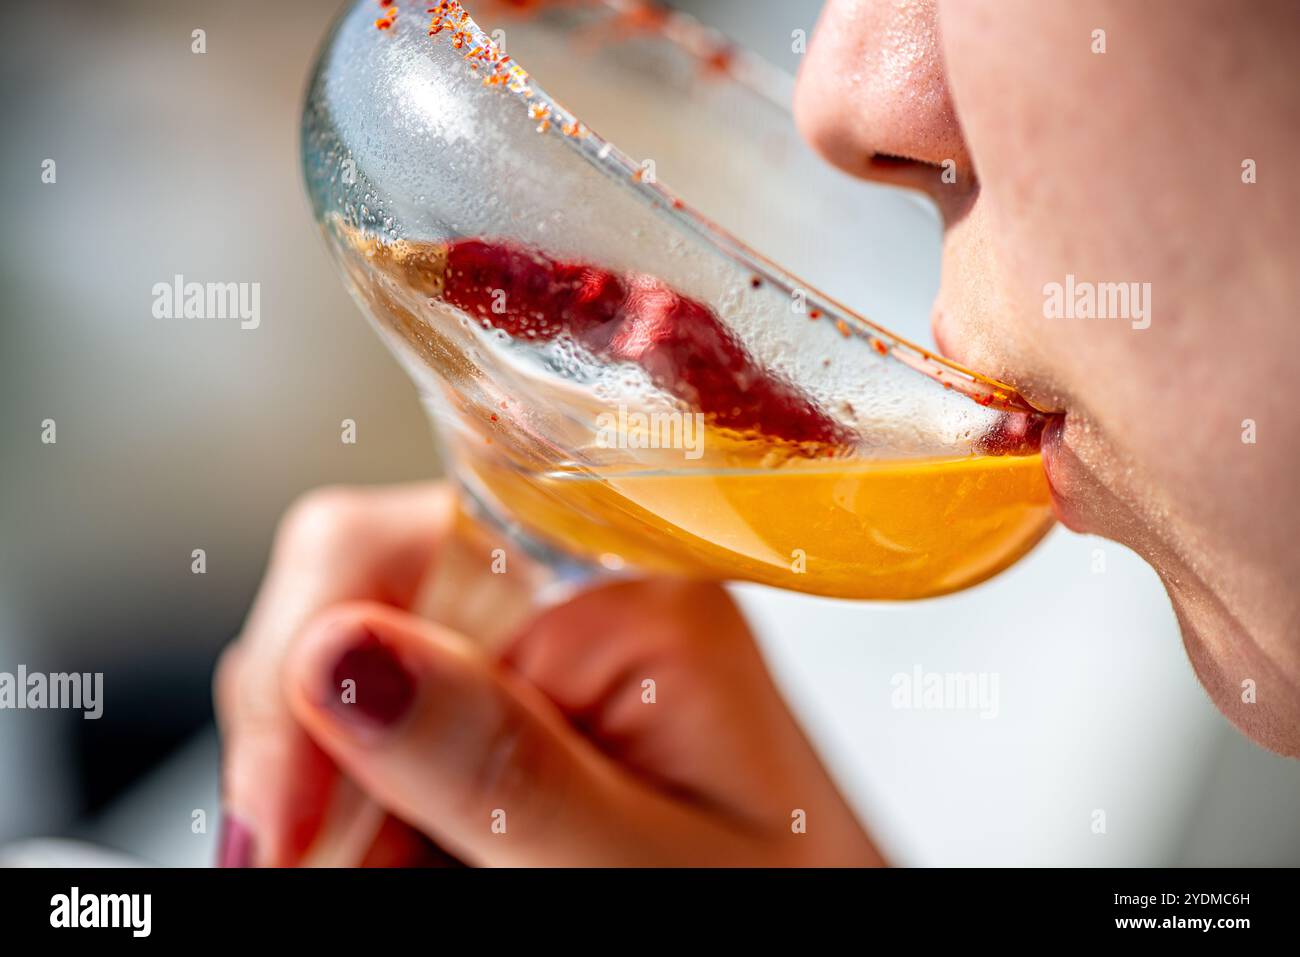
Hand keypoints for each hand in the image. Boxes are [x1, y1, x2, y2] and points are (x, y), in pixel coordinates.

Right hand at [215, 482, 881, 865]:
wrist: (821, 927)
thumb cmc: (777, 899)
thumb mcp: (633, 860)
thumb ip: (494, 761)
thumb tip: (335, 654)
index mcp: (621, 588)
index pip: (382, 550)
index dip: (300, 672)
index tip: (284, 825)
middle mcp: (574, 592)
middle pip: (350, 610)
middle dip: (312, 749)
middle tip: (321, 865)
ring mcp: (541, 648)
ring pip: (353, 683)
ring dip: (341, 794)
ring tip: (422, 866)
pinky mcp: (523, 703)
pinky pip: (394, 731)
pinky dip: (377, 811)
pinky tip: (428, 854)